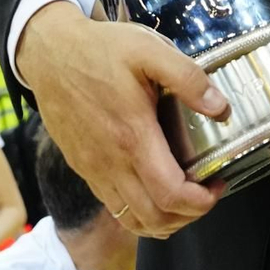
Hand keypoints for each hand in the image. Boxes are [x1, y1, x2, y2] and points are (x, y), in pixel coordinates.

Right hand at [12, 2, 226, 239]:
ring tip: (184, 196)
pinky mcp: (82, 167)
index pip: (170, 195)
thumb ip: (188, 78)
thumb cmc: (100, 50)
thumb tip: (221, 108)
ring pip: (131, 220)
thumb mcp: (149, 50)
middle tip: (206, 193)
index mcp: (132, 137)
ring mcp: (93, 170)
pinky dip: (139, 210)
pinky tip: (153, 185)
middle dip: (188, 217)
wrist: (49, 53)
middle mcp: (110, 163)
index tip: (218, 184)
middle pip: (153, 219)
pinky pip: (113, 205)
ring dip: (164, 219)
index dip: (201, 202)